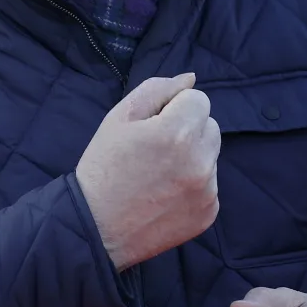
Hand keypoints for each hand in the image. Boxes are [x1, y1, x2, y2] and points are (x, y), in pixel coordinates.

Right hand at [75, 73, 220, 270]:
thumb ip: (157, 89)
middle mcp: (199, 161)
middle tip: (156, 150)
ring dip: (192, 157)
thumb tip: (190, 79)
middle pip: (210, 126)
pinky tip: (166, 195)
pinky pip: (210, 185)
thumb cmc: (104, 167)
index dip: (174, 108)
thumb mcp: (119, 117)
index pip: (199, 99)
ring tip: (159, 174)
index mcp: (177, 132)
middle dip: (188, 130)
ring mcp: (207, 190)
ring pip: (211, 156)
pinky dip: (193, 186)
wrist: (95, 227)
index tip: (154, 126)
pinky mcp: (208, 213)